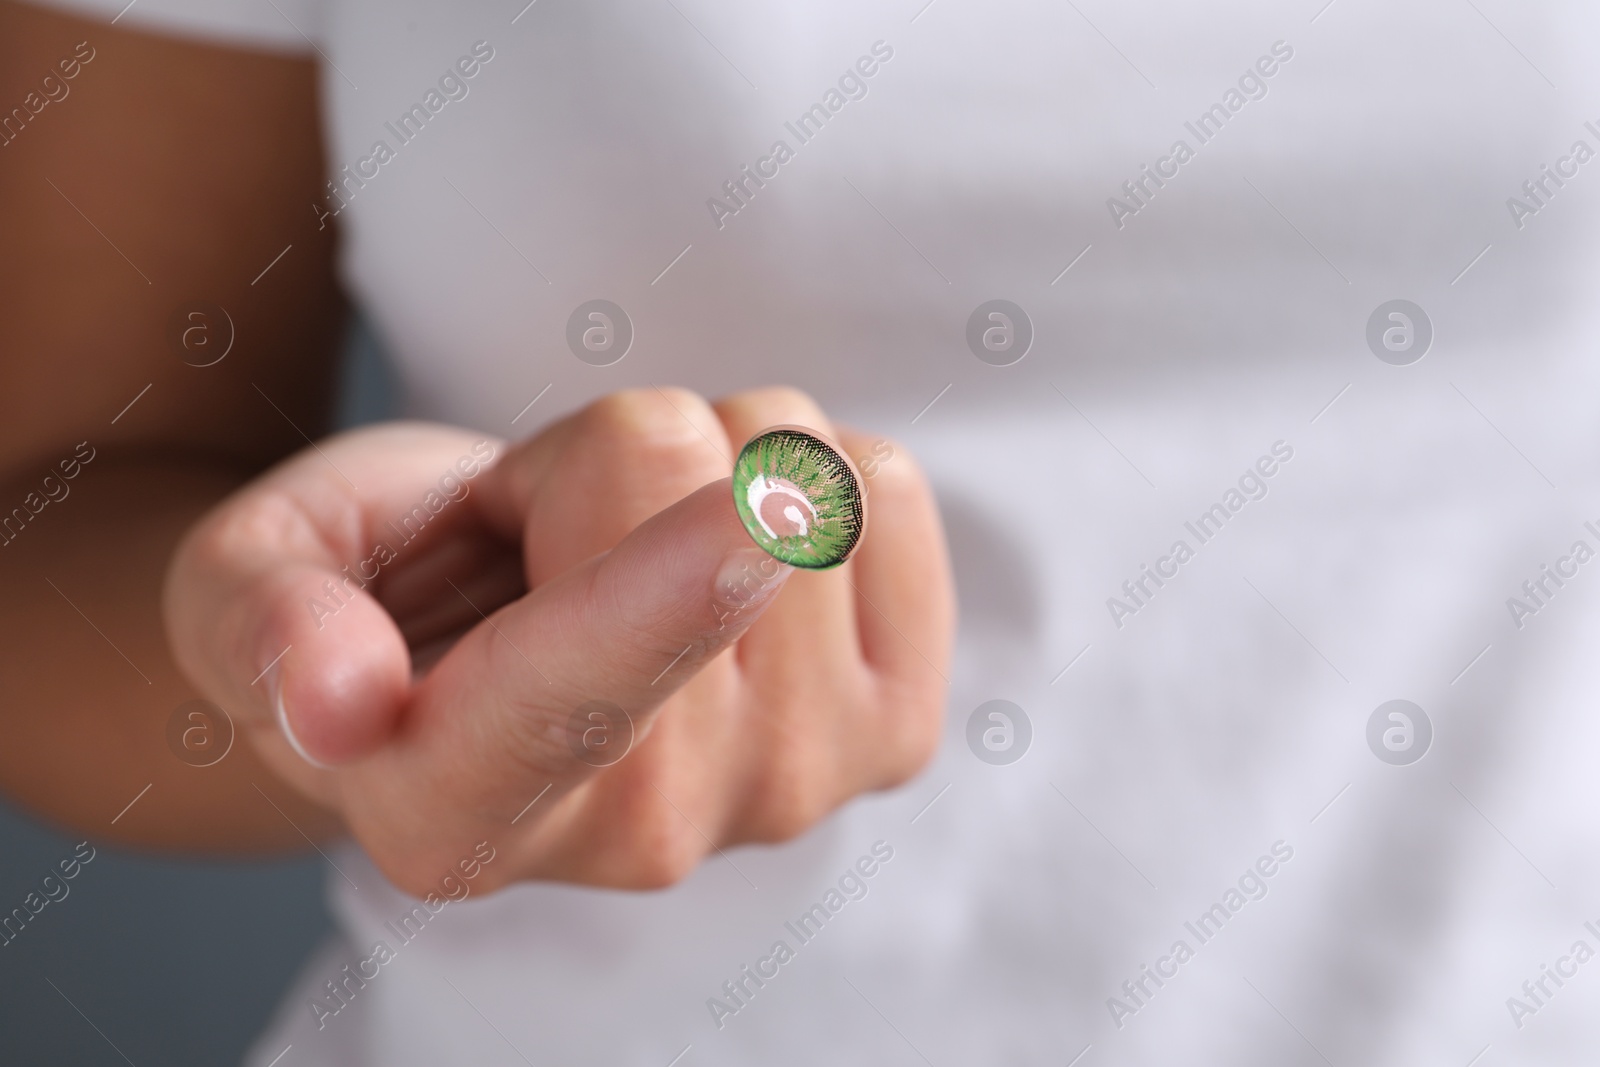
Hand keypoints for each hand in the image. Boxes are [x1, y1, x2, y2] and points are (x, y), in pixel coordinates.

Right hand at [164, 387, 953, 893]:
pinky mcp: (888, 735)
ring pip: (811, 490)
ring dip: (709, 464)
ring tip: (629, 545)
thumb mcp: (246, 578)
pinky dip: (812, 478)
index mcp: (451, 816)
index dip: (652, 600)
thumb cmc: (360, 591)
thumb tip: (332, 698)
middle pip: (714, 513)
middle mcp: (640, 838)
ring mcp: (784, 795)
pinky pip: (889, 500)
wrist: (490, 635)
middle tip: (546, 534)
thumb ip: (263, 626)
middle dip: (611, 459)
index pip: (569, 703)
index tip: (740, 515)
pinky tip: (735, 549)